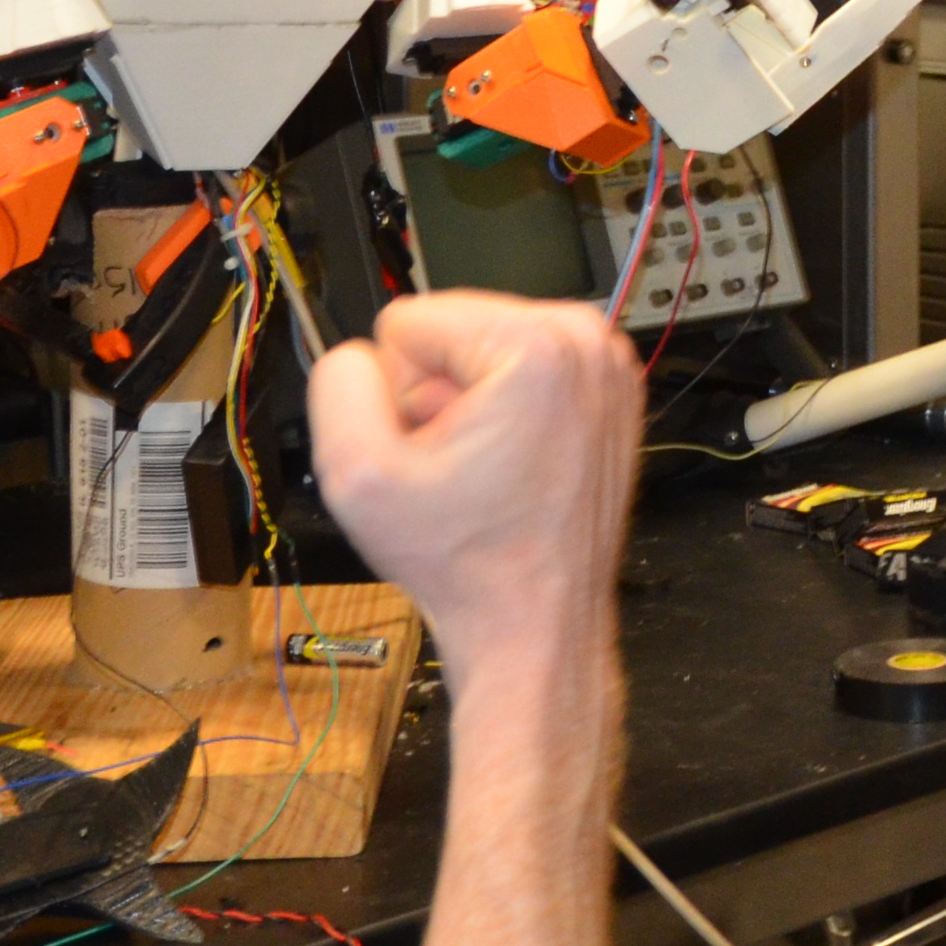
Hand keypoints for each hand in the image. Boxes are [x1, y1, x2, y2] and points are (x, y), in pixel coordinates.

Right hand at [308, 291, 642, 686]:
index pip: (408, 322)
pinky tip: (507, 468)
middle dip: (435, 394)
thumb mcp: (354, 473)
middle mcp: (585, 342)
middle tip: (454, 467)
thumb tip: (354, 355)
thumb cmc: (467, 565)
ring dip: (466, 406)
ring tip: (481, 471)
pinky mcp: (610, 394)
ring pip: (483, 352)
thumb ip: (336, 384)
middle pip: (451, 329)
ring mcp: (605, 369)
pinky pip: (521, 375)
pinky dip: (504, 414)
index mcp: (536, 346)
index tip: (428, 448)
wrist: (534, 624)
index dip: (397, 392)